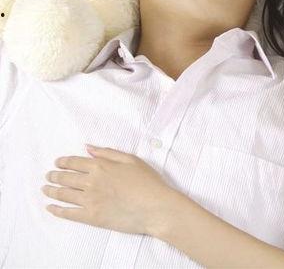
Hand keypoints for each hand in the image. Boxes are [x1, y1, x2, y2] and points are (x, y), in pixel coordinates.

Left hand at [42, 145, 171, 234]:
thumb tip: (88, 148)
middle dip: (54, 175)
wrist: (155, 207)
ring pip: (64, 194)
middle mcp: (91, 182)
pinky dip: (56, 210)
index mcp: (101, 166)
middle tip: (48, 176)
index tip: (57, 162)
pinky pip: (68, 213)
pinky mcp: (91, 217)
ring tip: (46, 189)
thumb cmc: (147, 181)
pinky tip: (50, 208)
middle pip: (66, 178)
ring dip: (52, 190)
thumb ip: (108, 152)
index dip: (63, 162)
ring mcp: (90, 200)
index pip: (75, 162)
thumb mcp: (131, 159)